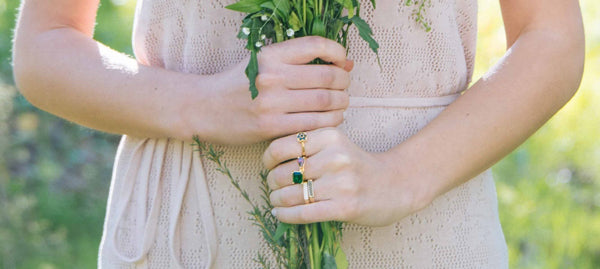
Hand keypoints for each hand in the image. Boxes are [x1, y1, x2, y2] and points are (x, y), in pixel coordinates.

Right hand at [185, 36, 353, 144]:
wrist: (204, 108)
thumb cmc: (237, 83)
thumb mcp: (262, 61)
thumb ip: (298, 60)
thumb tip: (345, 63)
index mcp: (270, 55)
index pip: (317, 45)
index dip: (338, 52)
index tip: (342, 62)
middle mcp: (271, 76)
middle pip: (327, 77)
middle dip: (344, 83)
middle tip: (345, 87)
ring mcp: (271, 103)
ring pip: (325, 102)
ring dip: (341, 103)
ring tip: (340, 104)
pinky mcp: (270, 127)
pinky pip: (313, 124)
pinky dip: (329, 122)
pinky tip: (329, 119)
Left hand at [262, 127, 429, 226]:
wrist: (395, 184)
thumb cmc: (358, 165)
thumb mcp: (336, 144)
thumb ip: (308, 147)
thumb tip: (268, 160)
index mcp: (330, 136)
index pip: (281, 146)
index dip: (268, 159)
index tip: (268, 166)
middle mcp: (336, 157)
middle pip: (283, 172)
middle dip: (272, 182)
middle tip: (273, 186)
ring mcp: (341, 183)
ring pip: (290, 194)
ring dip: (276, 200)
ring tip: (276, 200)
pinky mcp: (345, 207)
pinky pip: (303, 213)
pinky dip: (285, 215)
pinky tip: (279, 213)